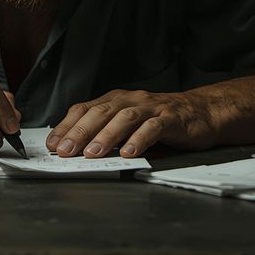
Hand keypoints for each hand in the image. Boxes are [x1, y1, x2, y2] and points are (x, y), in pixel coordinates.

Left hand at [46, 89, 215, 157]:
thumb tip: (75, 151)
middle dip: (79, 132)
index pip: (84, 109)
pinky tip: (129, 153)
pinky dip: (139, 140)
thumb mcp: (128, 124)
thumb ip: (106, 133)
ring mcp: (151, 107)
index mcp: (115, 100)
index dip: (66, 126)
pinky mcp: (171, 118)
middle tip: (65, 151)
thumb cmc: (160, 120)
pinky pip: (153, 127)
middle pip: (100, 113)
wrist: (201, 112)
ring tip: (92, 154)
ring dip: (106, 136)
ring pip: (124, 118)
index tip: (52, 145)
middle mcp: (130, 100)